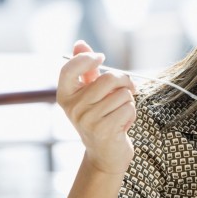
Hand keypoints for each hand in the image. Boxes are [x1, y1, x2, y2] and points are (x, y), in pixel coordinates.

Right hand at [56, 40, 136, 174]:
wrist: (105, 154)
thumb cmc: (100, 119)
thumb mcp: (90, 94)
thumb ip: (86, 70)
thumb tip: (80, 43)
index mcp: (65, 95)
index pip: (69, 69)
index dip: (86, 58)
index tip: (101, 57)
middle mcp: (73, 107)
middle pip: (108, 79)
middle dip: (125, 81)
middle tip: (129, 88)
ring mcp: (87, 120)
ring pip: (123, 94)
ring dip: (128, 102)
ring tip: (119, 113)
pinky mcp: (104, 130)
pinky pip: (129, 108)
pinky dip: (131, 114)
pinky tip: (122, 125)